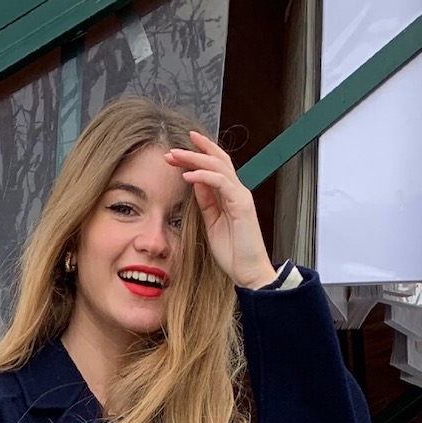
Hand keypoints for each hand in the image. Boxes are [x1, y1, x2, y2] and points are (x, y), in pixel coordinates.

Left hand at [164, 131, 276, 290]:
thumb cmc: (233, 253)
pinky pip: (221, 183)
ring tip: (175, 157)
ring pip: (218, 166)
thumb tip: (195, 182)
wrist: (249, 272)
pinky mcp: (241, 205)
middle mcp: (237, 191)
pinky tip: (187, 176)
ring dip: (195, 159)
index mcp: (230, 195)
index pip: (215, 166)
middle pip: (218, 160)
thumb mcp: (212, 223)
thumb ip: (206, 203)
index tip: (177, 152)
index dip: (198, 155)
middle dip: (195, 150)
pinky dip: (203, 176)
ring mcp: (241, 196)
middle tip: (171, 150)